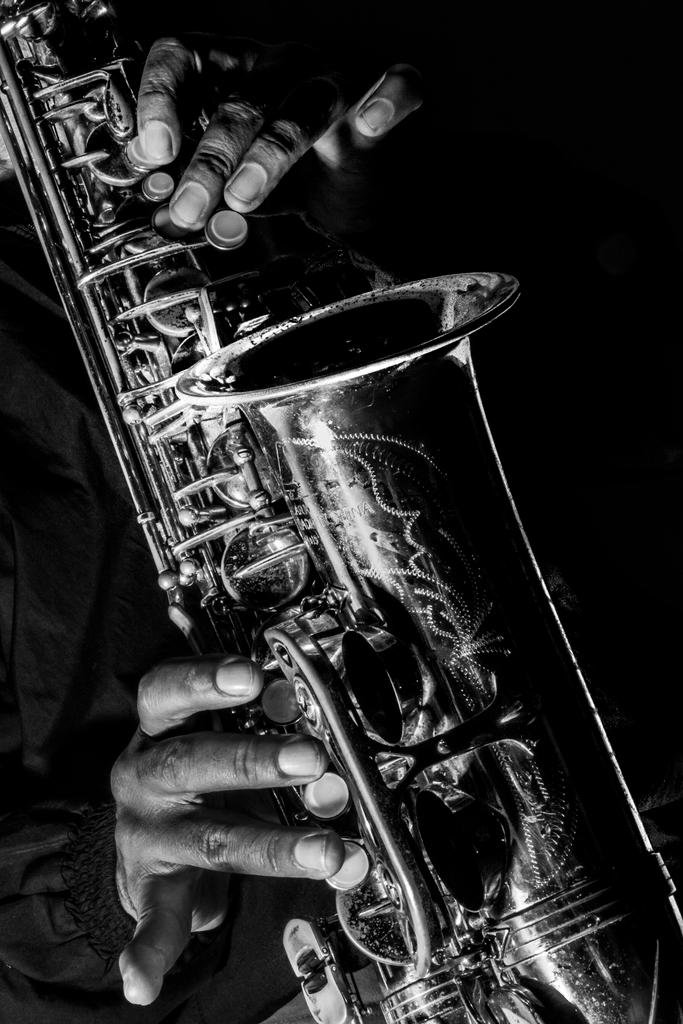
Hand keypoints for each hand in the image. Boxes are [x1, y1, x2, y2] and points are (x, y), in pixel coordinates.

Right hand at [110, 654, 342, 1006]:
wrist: (144, 841)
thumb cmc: (198, 773)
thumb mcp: (222, 739)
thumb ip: (269, 729)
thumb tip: (320, 737)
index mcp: (160, 729)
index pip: (168, 692)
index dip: (206, 680)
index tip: (253, 675)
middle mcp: (146, 776)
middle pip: (192, 762)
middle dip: (256, 760)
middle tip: (313, 758)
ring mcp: (148, 835)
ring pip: (210, 837)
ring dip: (273, 846)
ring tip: (328, 853)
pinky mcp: (151, 890)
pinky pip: (152, 921)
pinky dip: (148, 950)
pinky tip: (143, 981)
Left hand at [134, 35, 421, 233]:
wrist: (370, 187)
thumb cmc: (301, 177)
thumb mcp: (240, 189)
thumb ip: (204, 200)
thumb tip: (163, 220)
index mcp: (236, 70)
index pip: (184, 57)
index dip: (161, 98)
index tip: (153, 152)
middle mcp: (283, 64)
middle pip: (243, 100)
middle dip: (210, 162)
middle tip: (190, 210)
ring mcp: (339, 76)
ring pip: (302, 105)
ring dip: (268, 155)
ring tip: (242, 200)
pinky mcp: (392, 93)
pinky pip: (397, 86)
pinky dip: (386, 101)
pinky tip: (370, 124)